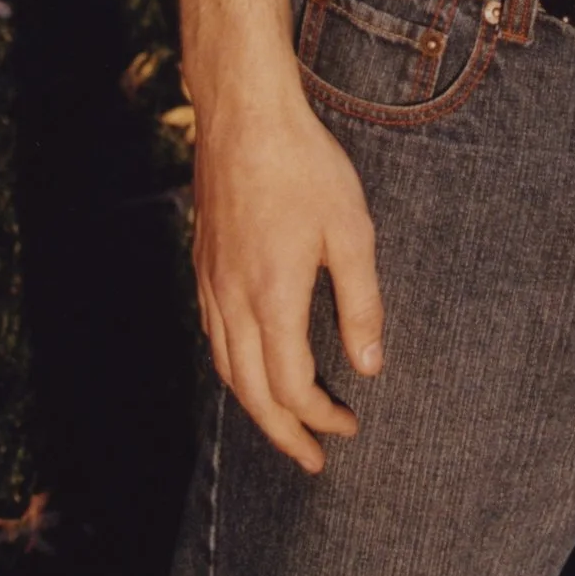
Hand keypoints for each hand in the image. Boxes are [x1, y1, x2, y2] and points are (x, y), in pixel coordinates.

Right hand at [191, 83, 384, 471]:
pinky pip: (213, 336)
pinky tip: (252, 364)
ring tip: (283, 424)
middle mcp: (233, 301)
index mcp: (272, 299)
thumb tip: (370, 368)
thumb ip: (361, 303)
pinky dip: (234, 368)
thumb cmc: (304, 167)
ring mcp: (212, 283)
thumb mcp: (351, 231)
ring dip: (255, 406)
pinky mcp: (204, 264)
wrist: (244, 115)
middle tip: (311, 460)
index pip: (290, 386)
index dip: (320, 417)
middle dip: (283, 433)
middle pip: (250, 393)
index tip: (349, 426)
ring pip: (225, 368)